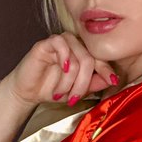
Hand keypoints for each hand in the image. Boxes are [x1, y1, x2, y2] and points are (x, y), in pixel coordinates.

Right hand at [2, 32, 117, 107]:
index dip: (107, 70)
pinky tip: (62, 69)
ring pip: (77, 56)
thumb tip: (112, 80)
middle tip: (73, 98)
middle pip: (89, 59)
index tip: (114, 82)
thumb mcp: (76, 91)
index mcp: (83, 54)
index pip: (100, 58)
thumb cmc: (51, 90)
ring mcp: (60, 43)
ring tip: (60, 93)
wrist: (27, 93)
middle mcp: (73, 46)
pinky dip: (64, 58)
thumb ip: (94, 84)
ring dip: (70, 80)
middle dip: (83, 83)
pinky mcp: (46, 43)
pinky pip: (61, 43)